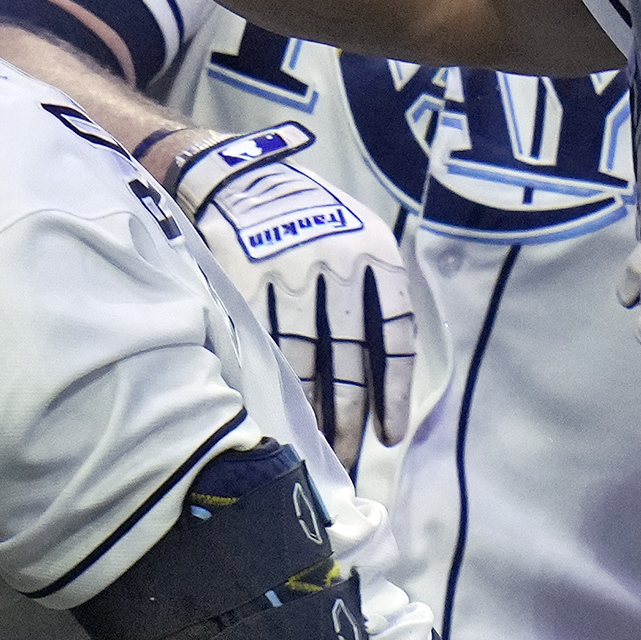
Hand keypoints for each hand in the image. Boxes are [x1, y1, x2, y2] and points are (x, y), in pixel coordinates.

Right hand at [161, 125, 411, 467]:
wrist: (247, 179)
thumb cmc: (316, 220)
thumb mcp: (363, 237)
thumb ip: (379, 295)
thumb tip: (390, 378)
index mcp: (377, 254)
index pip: (394, 337)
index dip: (394, 392)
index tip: (391, 435)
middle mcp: (336, 263)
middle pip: (349, 358)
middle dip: (349, 417)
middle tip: (348, 460)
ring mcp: (288, 273)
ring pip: (303, 359)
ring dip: (310, 410)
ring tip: (314, 450)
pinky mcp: (246, 281)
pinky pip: (262, 344)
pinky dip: (271, 382)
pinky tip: (277, 412)